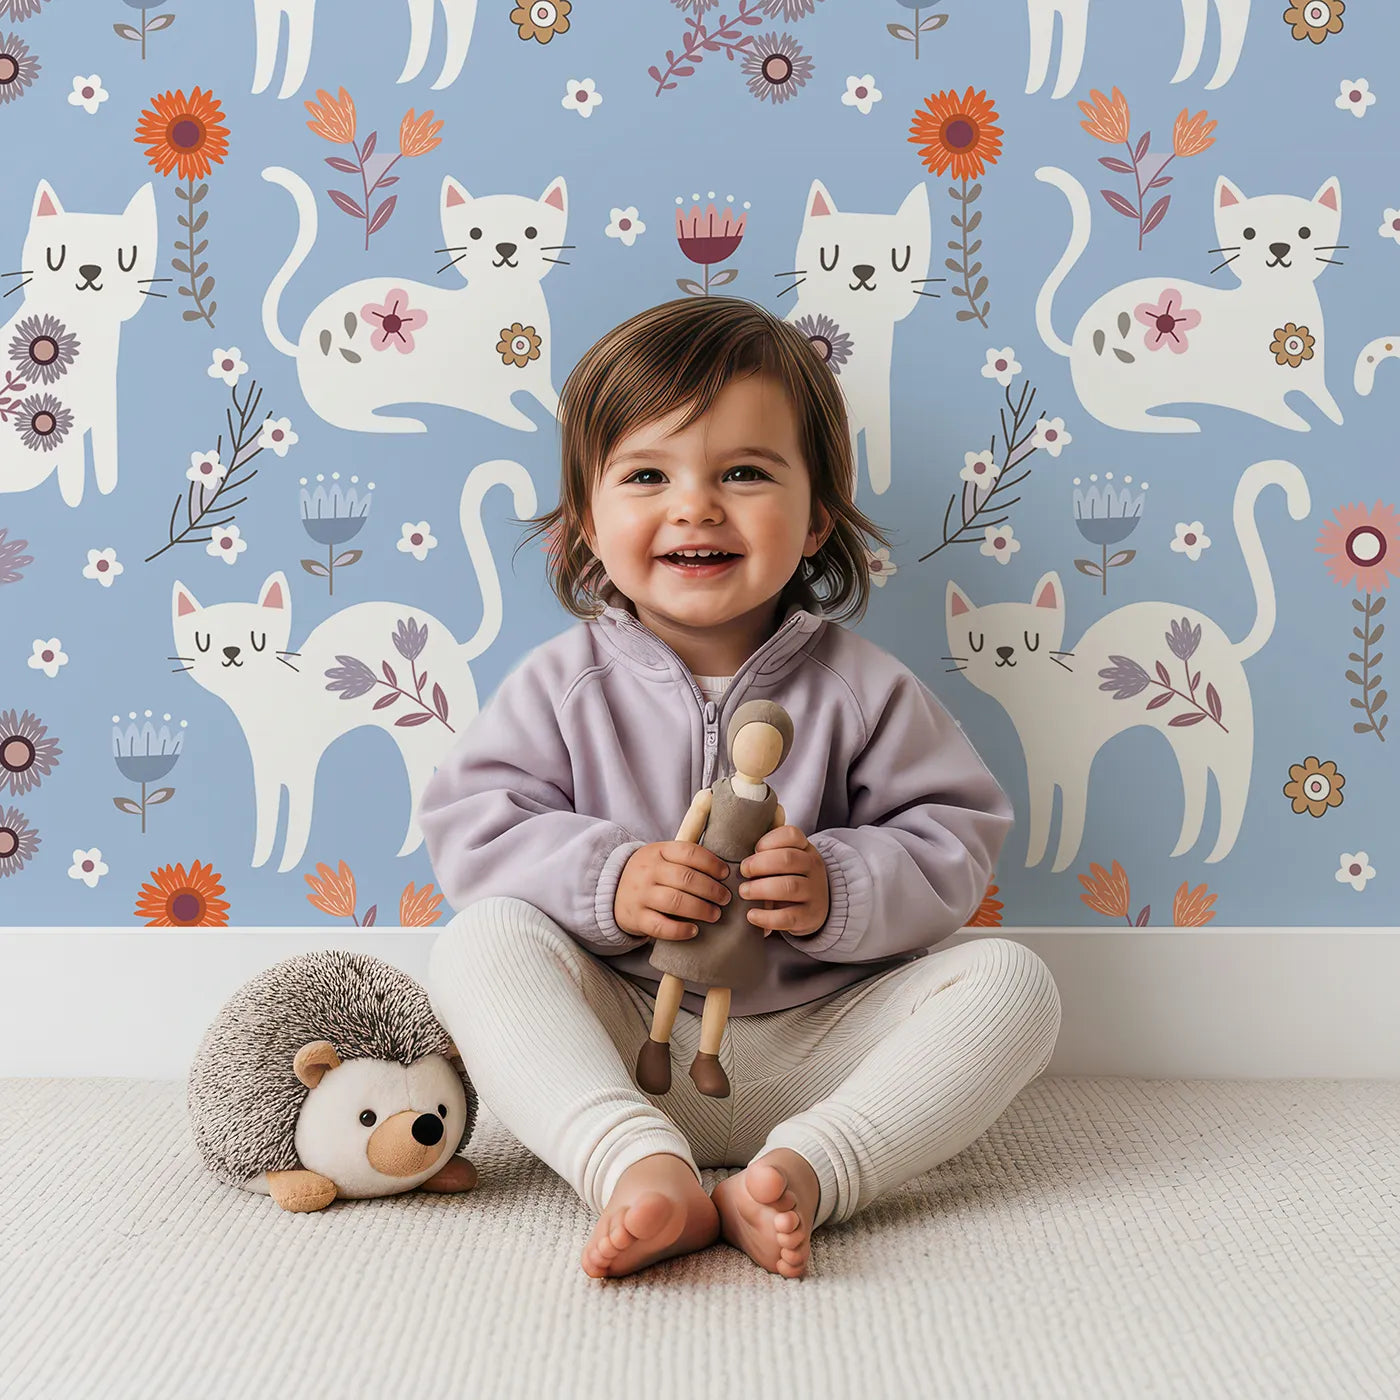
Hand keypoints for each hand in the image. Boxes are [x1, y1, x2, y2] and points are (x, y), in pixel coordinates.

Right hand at [614, 840, 731, 940]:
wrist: (612, 891)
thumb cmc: (649, 874)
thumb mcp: (661, 857)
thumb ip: (685, 858)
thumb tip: (724, 870)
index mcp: (657, 851)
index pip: (688, 852)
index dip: (711, 863)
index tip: (725, 874)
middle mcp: (647, 871)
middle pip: (685, 878)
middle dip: (711, 889)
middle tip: (725, 898)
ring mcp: (640, 895)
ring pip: (674, 901)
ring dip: (700, 909)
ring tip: (715, 914)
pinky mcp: (636, 918)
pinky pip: (660, 926)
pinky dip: (679, 930)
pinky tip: (694, 930)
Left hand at [738, 825, 829, 937]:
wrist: (817, 907)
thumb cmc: (792, 878)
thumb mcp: (787, 861)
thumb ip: (768, 854)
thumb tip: (736, 856)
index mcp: (805, 849)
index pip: (791, 835)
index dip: (769, 841)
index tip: (755, 849)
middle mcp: (812, 868)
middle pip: (787, 859)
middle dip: (759, 864)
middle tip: (743, 871)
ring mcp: (813, 892)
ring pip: (789, 887)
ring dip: (760, 889)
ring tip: (744, 891)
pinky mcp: (808, 916)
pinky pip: (788, 917)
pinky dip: (766, 917)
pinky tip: (752, 915)